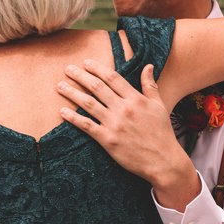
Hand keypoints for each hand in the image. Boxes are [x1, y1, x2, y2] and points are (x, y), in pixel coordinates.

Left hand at [57, 60, 200, 209]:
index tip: (86, 63)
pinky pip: (87, 126)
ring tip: (60, 86)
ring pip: (88, 104)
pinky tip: (62, 111)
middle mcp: (123, 109)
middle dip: (80, 76)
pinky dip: (73, 118)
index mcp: (135, 99)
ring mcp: (114, 124)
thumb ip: (150, 85)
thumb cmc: (162, 133)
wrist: (163, 160)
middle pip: (97, 87)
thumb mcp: (159, 105)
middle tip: (68, 69)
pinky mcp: (108, 140)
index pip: (112, 78)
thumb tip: (148, 66)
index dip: (97, 69)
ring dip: (72, 93)